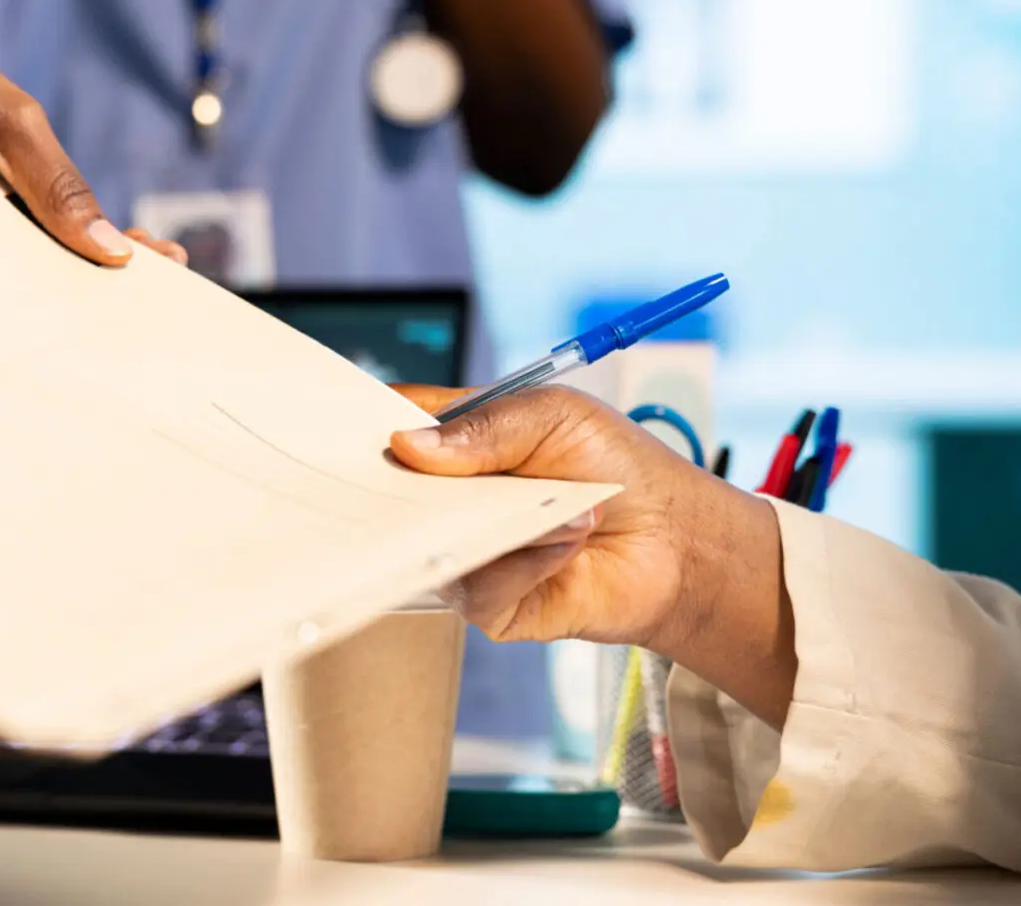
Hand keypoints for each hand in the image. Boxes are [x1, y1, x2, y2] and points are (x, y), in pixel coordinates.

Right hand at [0, 27, 186, 266]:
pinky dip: (73, 249)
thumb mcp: (11, 122)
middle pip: (15, 289)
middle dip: (85, 287)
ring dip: (86, 269)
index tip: (123, 288)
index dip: (63, 291)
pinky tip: (133, 249)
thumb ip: (58, 185)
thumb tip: (113, 253)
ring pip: (28, 275)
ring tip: (158, 263)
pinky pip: (29, 256)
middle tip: (156, 289)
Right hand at [389, 385, 778, 653]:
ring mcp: (468, 553)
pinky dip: (526, 561)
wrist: (676, 539)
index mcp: (457, 443)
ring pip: (428, 546)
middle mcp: (452, 502)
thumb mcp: (552, 416)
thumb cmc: (619, 465)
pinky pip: (476, 589)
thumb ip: (482, 427)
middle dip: (398, 488)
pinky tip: (567, 542)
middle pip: (389, 496)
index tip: (344, 427)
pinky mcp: (491, 605)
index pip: (392, 430)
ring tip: (558, 507)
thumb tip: (408, 447)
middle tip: (418, 479)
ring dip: (492, 523)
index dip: (366, 429)